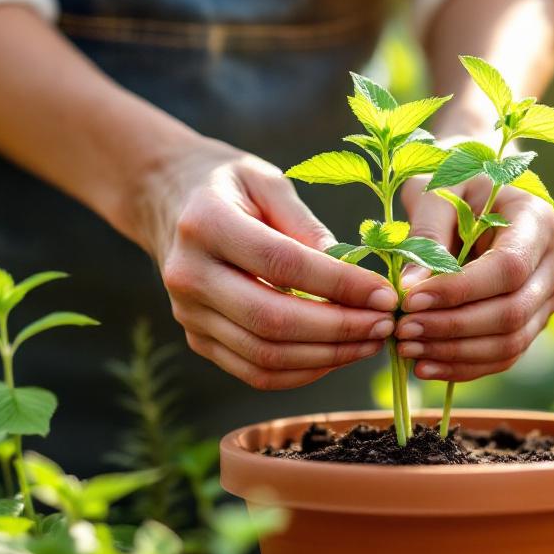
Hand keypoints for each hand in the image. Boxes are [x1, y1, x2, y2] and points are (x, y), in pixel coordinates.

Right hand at [139, 137, 397, 390]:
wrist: (169, 202)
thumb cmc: (230, 185)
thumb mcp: (268, 181)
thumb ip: (306, 224)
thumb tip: (351, 271)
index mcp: (205, 223)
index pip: (281, 264)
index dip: (339, 284)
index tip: (383, 293)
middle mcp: (189, 275)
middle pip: (271, 320)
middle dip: (338, 329)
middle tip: (385, 324)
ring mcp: (188, 315)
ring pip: (264, 355)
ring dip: (327, 356)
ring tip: (370, 341)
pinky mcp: (198, 340)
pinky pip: (255, 372)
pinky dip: (303, 372)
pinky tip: (338, 354)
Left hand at [395, 177, 553, 381]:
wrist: (477, 196)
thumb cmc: (457, 186)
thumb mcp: (438, 192)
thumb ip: (425, 234)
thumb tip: (410, 288)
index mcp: (538, 221)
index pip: (508, 268)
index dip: (459, 290)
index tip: (410, 300)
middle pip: (511, 312)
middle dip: (452, 327)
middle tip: (401, 329)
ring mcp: (547, 299)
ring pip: (509, 342)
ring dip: (454, 352)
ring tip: (406, 349)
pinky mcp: (531, 324)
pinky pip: (503, 357)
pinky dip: (463, 367)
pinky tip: (424, 366)